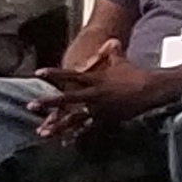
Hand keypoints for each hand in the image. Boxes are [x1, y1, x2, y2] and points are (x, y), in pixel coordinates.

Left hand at [42, 55, 175, 132]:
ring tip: (43, 132)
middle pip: (67, 98)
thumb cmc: (136, 74)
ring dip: (57, 125)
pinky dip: (77, 136)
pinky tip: (66, 142)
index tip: (38, 73)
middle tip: (31, 105)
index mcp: (95, 78)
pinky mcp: (106, 119)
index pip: (70, 75)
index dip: (54, 74)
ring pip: (74, 118)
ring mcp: (99, 108)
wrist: (150, 89)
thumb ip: (113, 52)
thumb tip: (112, 40)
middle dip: (48, 102)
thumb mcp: (122, 61)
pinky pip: (89, 129)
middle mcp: (94, 94)